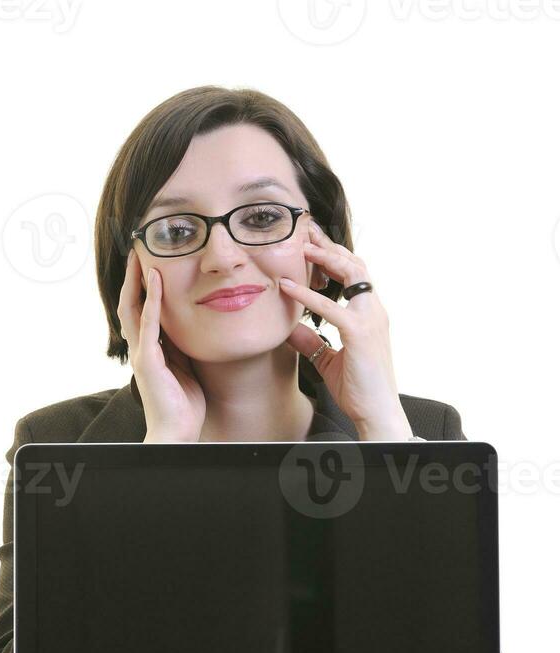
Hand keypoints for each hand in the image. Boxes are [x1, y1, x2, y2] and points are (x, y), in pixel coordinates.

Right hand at [118, 250, 205, 441]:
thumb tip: (191, 327)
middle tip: (137, 249)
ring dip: (136, 281)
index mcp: (150, 349)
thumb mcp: (186, 367)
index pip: (142, 310)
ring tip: (141, 256)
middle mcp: (141, 348)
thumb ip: (182, 347)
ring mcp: (142, 354)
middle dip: (133, 277)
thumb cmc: (184, 404)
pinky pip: (148, 324)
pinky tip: (155, 280)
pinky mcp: (148, 361)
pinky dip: (151, 300)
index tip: (149, 262)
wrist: (177, 432)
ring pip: (132, 308)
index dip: (142, 286)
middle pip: (130, 303)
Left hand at [279, 221, 411, 436]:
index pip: (354, 274)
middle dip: (329, 244)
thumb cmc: (357, 389)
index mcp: (369, 313)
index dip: (333, 255)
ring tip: (300, 245)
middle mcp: (373, 310)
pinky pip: (331, 308)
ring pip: (351, 274)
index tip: (311, 241)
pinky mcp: (359, 334)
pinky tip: (287, 287)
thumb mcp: (328, 360)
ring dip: (325, 257)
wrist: (376, 413)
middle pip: (354, 264)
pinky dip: (307, 295)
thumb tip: (290, 328)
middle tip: (305, 228)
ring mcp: (370, 320)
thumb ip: (312, 341)